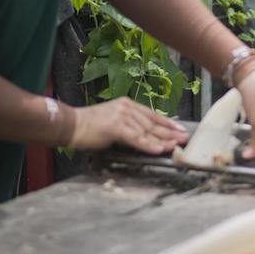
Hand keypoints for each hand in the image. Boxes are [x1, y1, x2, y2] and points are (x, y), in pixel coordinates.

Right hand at [69, 97, 187, 153]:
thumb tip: (144, 135)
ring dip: (162, 140)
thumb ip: (128, 125)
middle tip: (184, 138)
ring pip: (147, 131)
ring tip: (175, 145)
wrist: (70, 125)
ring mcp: (121, 116)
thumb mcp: (113, 121)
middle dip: (170, 132)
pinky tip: (158, 149)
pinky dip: (148, 144)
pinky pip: (136, 138)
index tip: (180, 129)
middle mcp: (127, 107)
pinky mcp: (115, 126)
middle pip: (153, 123)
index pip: (152, 115)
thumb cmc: (89, 127)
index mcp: (127, 104)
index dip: (168, 123)